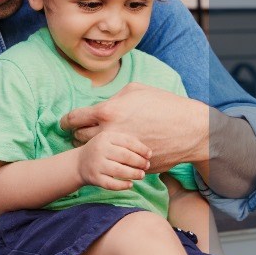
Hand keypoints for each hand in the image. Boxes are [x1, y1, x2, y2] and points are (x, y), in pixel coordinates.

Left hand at [61, 82, 207, 171]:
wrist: (190, 130)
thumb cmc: (164, 105)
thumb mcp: (136, 90)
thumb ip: (113, 97)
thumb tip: (100, 105)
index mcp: (108, 112)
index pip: (74, 119)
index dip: (66, 121)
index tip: (64, 123)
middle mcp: (110, 133)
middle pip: (79, 138)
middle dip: (77, 135)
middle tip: (78, 133)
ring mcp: (120, 152)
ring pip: (95, 153)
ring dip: (92, 148)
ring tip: (96, 143)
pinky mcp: (131, 164)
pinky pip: (114, 161)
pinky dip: (113, 157)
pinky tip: (117, 151)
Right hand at [74, 130, 150, 190]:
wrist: (79, 163)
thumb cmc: (102, 150)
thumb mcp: (110, 140)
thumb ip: (126, 142)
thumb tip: (147, 152)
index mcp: (105, 137)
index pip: (128, 142)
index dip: (141, 149)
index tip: (149, 155)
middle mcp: (99, 149)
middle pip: (125, 156)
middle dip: (139, 162)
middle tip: (147, 165)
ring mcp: (96, 164)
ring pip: (119, 171)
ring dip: (134, 174)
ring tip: (141, 175)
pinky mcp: (94, 178)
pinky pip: (111, 184)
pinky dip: (123, 185)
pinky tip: (130, 184)